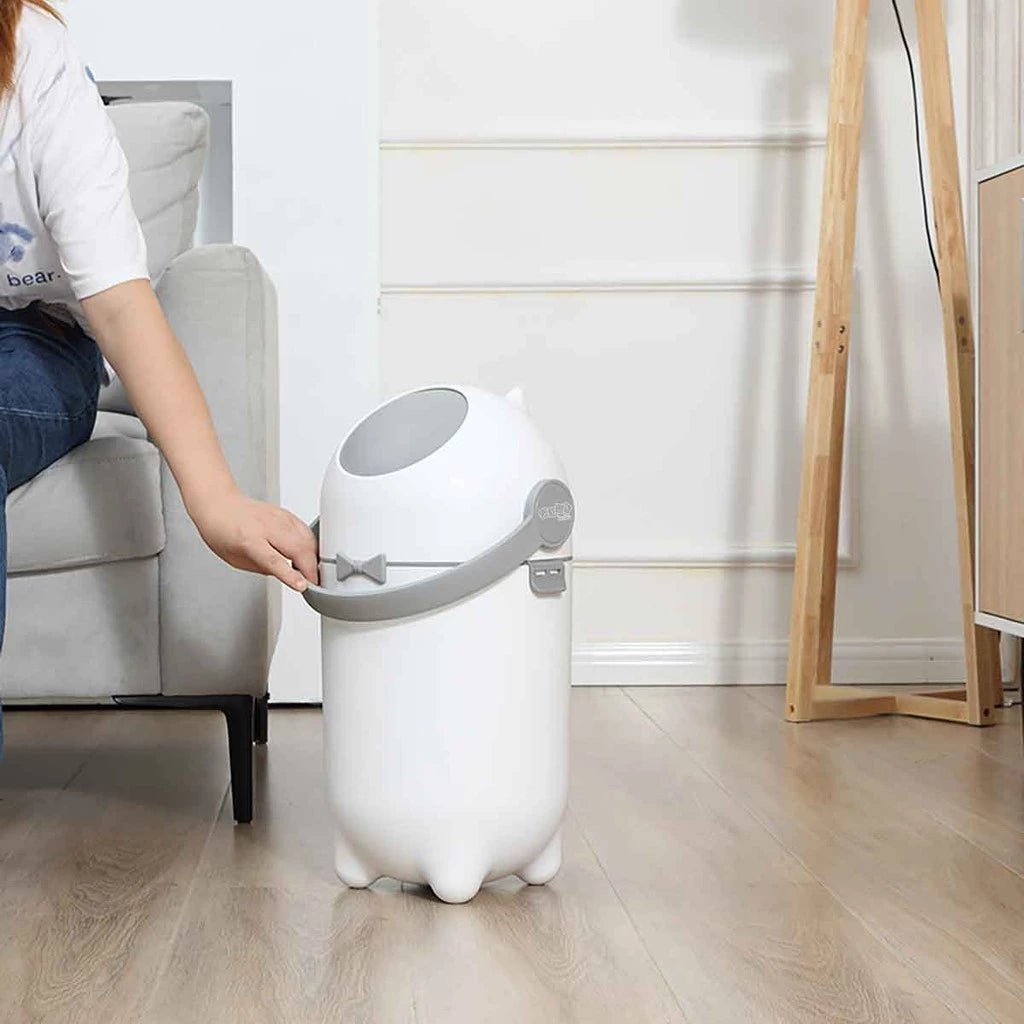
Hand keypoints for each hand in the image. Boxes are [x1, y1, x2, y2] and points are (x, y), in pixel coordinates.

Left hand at [190, 488, 318, 591]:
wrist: (219, 504)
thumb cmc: (222, 531)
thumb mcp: (236, 560)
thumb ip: (263, 568)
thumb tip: (286, 574)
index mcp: (248, 540)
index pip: (274, 560)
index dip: (290, 575)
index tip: (303, 585)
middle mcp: (266, 526)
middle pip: (298, 548)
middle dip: (310, 568)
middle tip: (313, 582)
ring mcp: (278, 517)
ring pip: (307, 538)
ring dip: (314, 557)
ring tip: (311, 570)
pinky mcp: (286, 513)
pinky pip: (306, 530)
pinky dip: (311, 544)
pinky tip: (309, 553)